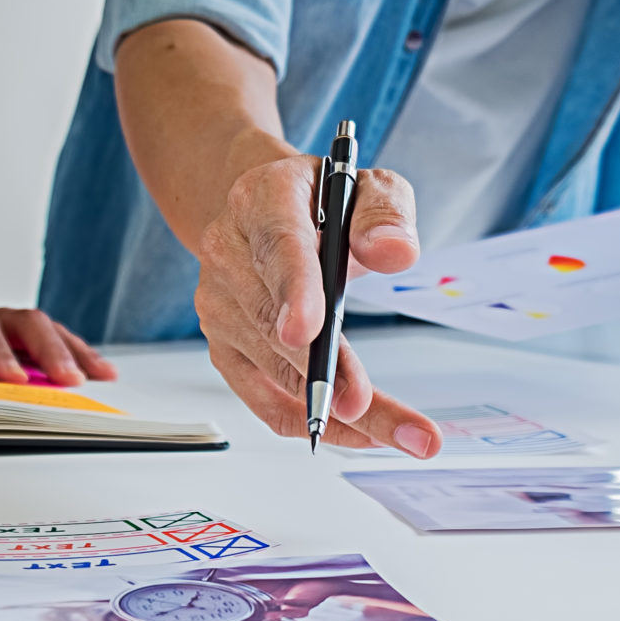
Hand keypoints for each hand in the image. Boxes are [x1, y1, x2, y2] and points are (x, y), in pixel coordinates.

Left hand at [0, 266, 113, 385]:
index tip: (14, 377)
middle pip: (21, 322)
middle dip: (48, 350)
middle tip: (69, 380)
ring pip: (39, 328)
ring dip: (70, 350)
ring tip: (99, 376)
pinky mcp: (6, 334)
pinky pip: (44, 338)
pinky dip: (73, 351)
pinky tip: (98, 370)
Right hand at [189, 152, 439, 454]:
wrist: (268, 211)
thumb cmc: (323, 201)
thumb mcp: (370, 187)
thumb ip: (385, 214)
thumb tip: (393, 252)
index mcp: (263, 200)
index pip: (279, 248)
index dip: (294, 291)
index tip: (309, 330)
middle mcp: (228, 252)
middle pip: (276, 324)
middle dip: (326, 372)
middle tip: (368, 407)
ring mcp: (219, 304)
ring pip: (277, 370)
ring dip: (335, 408)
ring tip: (399, 432)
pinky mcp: (224, 346)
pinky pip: (265, 399)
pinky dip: (310, 420)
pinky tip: (357, 433)